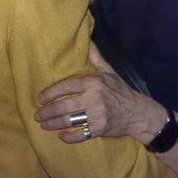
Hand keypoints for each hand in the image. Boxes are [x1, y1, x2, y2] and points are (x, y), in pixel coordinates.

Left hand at [35, 66, 163, 144]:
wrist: (139, 113)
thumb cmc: (121, 92)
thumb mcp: (109, 72)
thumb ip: (96, 58)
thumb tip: (87, 41)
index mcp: (94, 83)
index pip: (66, 86)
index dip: (50, 93)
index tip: (40, 99)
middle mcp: (94, 98)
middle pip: (63, 106)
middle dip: (47, 112)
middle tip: (38, 115)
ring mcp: (97, 115)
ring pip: (68, 121)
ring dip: (52, 124)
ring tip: (44, 125)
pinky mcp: (100, 129)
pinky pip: (79, 135)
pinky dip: (68, 137)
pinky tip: (61, 136)